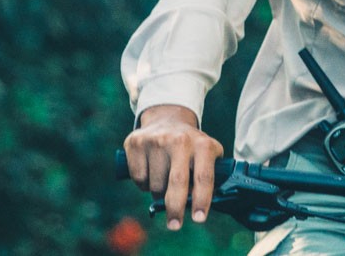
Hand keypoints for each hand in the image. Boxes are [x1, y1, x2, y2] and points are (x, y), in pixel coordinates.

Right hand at [122, 104, 223, 230]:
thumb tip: (200, 208)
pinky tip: (150, 172)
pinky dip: (143, 184)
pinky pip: (139, 178)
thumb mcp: (206, 154)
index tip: (199, 219)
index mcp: (202, 144)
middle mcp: (180, 140)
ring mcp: (156, 140)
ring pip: (156, 185)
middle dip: (176, 209)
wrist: (167, 118)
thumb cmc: (190, 147)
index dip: (202, 200)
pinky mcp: (136, 142)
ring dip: (159, 194)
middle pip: (177, 182)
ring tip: (164, 182)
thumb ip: (208, 177)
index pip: (204, 177)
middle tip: (175, 225)